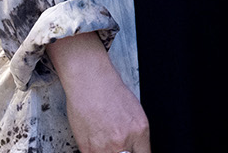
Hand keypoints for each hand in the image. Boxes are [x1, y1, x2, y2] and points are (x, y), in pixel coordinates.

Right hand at [47, 32, 150, 152]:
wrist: (90, 82)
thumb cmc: (111, 92)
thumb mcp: (134, 112)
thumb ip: (135, 133)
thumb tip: (134, 146)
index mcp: (140, 130)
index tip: (134, 151)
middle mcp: (124, 140)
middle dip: (124, 151)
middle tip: (119, 145)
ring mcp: (105, 147)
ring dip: (109, 151)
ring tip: (106, 139)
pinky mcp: (87, 148)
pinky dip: (95, 150)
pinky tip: (96, 139)